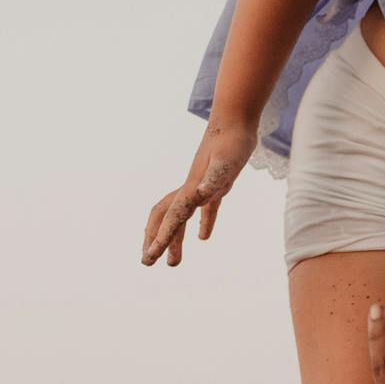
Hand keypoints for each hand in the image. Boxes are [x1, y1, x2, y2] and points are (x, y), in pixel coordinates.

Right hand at [142, 120, 254, 266]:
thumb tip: (203, 194)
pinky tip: (203, 238)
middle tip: (148, 262)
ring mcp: (202, 187)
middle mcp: (192, 189)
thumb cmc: (233, 140)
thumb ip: (215, 178)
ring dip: (175, 240)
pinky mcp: (216, 184)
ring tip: (173, 263)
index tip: (150, 258)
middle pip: (165, 218)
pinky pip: (205, 210)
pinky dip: (203, 224)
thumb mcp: (226, 161)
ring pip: (180, 217)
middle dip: (155, 240)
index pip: (173, 219)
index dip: (161, 239)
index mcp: (192, 189)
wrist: (236, 120)